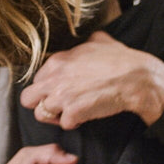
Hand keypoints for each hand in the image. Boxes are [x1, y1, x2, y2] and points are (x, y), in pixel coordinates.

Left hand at [21, 32, 163, 127]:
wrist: (136, 78)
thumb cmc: (121, 60)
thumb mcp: (100, 41)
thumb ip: (87, 43)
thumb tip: (90, 39)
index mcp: (58, 61)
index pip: (36, 79)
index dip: (48, 87)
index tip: (60, 90)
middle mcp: (55, 78)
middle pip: (28, 98)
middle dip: (42, 103)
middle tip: (58, 106)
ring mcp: (62, 96)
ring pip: (41, 114)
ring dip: (56, 116)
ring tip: (71, 112)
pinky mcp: (73, 112)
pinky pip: (64, 124)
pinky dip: (75, 123)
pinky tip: (85, 117)